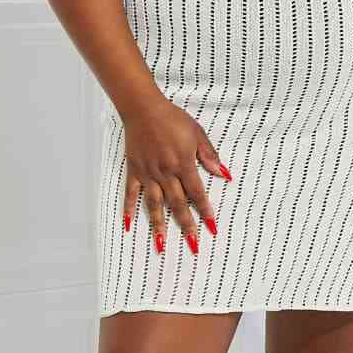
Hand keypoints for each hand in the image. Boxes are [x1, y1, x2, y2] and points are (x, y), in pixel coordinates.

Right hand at [121, 92, 230, 253]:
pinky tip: (129, 225)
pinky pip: (131, 193)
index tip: (211, 226)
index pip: (197, 192)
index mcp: (182, 164)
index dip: (205, 210)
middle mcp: (165, 173)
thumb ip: (209, 156)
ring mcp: (148, 174)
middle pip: (178, 204)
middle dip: (187, 225)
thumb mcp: (197, 133)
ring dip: (159, 225)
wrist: (143, 108)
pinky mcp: (134, 170)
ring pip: (155, 204)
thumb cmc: (172, 118)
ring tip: (162, 244)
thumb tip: (223, 174)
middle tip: (193, 244)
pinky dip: (129, 209)